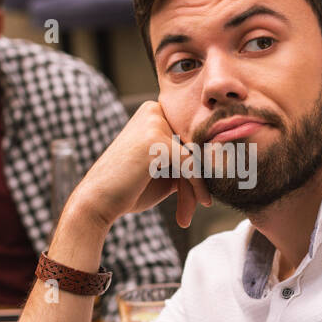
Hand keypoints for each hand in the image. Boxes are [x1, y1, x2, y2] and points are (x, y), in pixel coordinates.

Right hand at [71, 101, 211, 230]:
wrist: (97, 202)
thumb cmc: (130, 188)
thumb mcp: (166, 170)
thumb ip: (188, 161)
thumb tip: (225, 161)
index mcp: (155, 112)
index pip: (191, 137)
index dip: (201, 166)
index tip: (206, 192)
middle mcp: (154, 110)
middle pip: (194, 145)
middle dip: (199, 178)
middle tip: (200, 205)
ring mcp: (154, 123)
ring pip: (194, 156)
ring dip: (196, 187)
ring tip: (190, 211)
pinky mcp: (156, 141)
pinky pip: (190, 165)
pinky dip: (197, 186)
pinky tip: (199, 203)